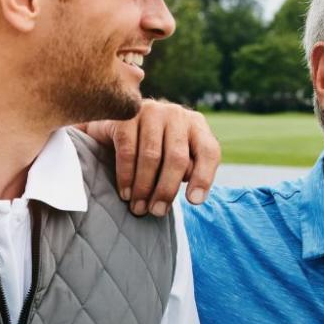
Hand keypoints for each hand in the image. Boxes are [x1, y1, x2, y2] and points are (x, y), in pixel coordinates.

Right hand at [81, 99, 220, 213]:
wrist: (114, 130)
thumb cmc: (152, 150)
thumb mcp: (175, 158)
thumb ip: (187, 170)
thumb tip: (193, 195)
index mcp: (196, 125)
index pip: (208, 151)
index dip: (203, 177)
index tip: (194, 201)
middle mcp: (176, 114)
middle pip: (177, 157)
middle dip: (166, 190)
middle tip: (157, 211)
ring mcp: (150, 111)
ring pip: (151, 156)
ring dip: (144, 187)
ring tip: (138, 208)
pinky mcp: (125, 116)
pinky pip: (128, 151)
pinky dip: (126, 176)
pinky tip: (125, 194)